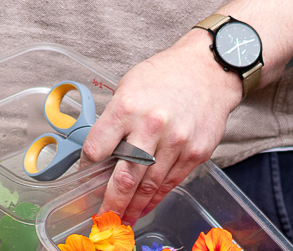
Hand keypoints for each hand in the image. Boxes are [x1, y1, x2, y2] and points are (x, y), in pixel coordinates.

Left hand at [80, 32, 240, 222]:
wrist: (207, 71)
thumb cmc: (163, 75)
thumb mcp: (129, 85)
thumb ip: (115, 118)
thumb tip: (101, 150)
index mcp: (126, 107)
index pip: (97, 147)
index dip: (88, 166)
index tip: (84, 177)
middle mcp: (150, 127)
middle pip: (125, 176)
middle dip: (111, 203)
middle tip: (102, 220)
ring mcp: (175, 142)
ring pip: (149, 186)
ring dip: (134, 207)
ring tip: (123, 220)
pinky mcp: (195, 153)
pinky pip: (171, 182)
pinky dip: (156, 198)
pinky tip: (146, 206)